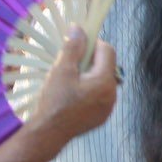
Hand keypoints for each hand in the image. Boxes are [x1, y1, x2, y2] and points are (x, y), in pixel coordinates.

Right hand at [22, 29, 119, 160]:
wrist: (48, 133)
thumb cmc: (54, 101)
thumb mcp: (61, 70)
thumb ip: (73, 48)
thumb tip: (79, 28)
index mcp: (105, 81)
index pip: (107, 51)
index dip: (93, 43)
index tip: (76, 45)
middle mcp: (112, 94)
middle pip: (106, 65)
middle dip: (91, 59)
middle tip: (71, 62)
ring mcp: (108, 107)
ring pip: (103, 80)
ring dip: (90, 74)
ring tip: (70, 78)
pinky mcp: (101, 116)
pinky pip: (100, 95)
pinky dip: (90, 89)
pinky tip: (73, 93)